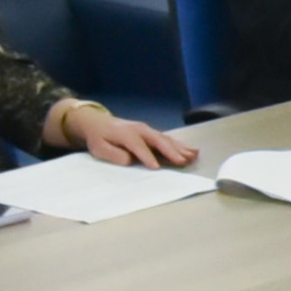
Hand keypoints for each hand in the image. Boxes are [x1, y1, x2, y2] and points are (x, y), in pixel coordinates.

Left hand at [52, 102, 196, 171]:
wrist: (97, 122)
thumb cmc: (99, 138)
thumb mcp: (100, 148)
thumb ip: (114, 155)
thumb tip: (130, 160)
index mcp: (126, 134)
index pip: (138, 146)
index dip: (147, 157)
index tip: (157, 168)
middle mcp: (140, 129)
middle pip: (158, 140)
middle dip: (171, 151)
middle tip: (183, 161)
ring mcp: (147, 129)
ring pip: (166, 139)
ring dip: (180, 148)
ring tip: (193, 155)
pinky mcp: (151, 132)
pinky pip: (167, 138)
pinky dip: (180, 145)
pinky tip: (190, 150)